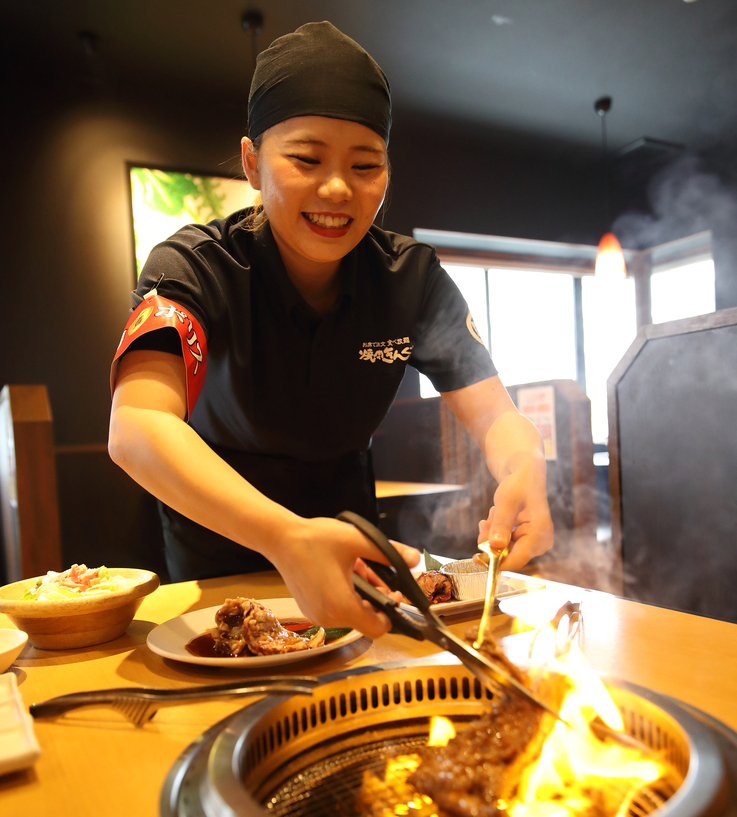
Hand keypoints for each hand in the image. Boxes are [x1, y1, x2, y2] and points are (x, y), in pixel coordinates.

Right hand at [270, 517, 419, 639]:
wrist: (279, 539)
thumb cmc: (314, 539)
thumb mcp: (356, 540)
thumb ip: (389, 552)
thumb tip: (415, 559)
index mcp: (341, 605)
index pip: (378, 628)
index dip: (392, 612)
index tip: (394, 591)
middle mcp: (328, 617)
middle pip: (366, 618)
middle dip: (377, 595)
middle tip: (377, 571)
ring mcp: (317, 615)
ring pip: (352, 611)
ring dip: (362, 592)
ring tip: (359, 566)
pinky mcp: (310, 609)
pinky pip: (337, 607)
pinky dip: (347, 593)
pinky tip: (345, 571)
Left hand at [474, 458, 553, 571]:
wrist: (526, 476)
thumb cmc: (519, 485)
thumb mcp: (506, 502)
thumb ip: (501, 524)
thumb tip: (495, 546)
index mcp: (540, 534)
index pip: (516, 560)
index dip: (495, 562)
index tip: (476, 558)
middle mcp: (540, 543)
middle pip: (507, 555)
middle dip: (491, 541)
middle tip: (485, 523)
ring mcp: (535, 543)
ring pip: (504, 549)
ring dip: (493, 534)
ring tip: (494, 513)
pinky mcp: (528, 541)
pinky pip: (506, 544)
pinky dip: (497, 533)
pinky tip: (497, 517)